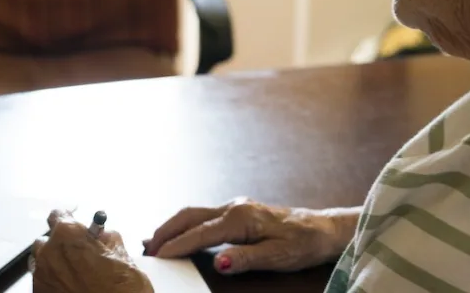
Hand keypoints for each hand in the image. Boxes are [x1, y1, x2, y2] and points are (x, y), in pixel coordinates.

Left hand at [30, 210, 153, 292]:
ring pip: (40, 261)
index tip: (73, 221)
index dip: (68, 217)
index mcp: (69, 235)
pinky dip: (52, 281)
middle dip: (60, 244)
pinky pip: (42, 281)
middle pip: (47, 240)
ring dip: (53, 262)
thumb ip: (107, 239)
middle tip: (78, 253)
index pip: (58, 215)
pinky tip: (69, 287)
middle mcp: (49, 252)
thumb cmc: (123, 288)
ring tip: (72, 273)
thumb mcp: (123, 256)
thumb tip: (101, 236)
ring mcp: (41, 276)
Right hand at [143, 198, 358, 274]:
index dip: (176, 246)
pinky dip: (185, 224)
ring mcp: (234, 206)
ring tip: (153, 242)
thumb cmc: (303, 243)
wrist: (322, 229)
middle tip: (146, 250)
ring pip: (193, 213)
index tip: (156, 257)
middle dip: (165, 231)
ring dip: (172, 226)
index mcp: (240, 218)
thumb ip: (246, 259)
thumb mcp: (277, 256)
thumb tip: (220, 263)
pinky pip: (203, 216)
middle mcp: (233, 207)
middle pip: (188, 216)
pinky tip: (178, 234)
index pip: (199, 234)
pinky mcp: (237, 211)